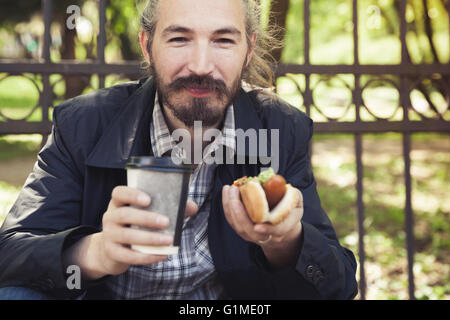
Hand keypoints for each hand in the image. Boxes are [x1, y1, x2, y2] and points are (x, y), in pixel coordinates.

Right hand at [63, 186, 197, 279]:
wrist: (112, 251)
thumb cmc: (135, 227)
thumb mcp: (146, 214)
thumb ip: (170, 208)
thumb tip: (191, 206)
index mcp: (119, 203)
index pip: (119, 193)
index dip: (132, 194)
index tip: (148, 199)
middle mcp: (110, 216)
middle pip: (125, 214)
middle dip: (146, 218)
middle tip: (166, 222)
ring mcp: (109, 235)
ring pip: (127, 236)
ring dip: (149, 238)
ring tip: (168, 240)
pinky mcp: (111, 252)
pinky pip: (128, 255)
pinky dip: (146, 256)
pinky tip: (162, 255)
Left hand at [222, 185, 302, 267]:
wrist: (282, 225)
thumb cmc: (289, 210)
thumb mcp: (296, 201)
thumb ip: (291, 196)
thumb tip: (278, 185)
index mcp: (283, 228)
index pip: (277, 231)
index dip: (268, 229)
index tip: (258, 226)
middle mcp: (266, 236)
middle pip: (250, 230)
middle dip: (240, 213)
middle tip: (235, 192)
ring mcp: (253, 235)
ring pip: (239, 226)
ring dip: (230, 207)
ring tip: (229, 189)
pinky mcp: (243, 230)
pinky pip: (232, 221)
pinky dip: (227, 207)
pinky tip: (227, 192)